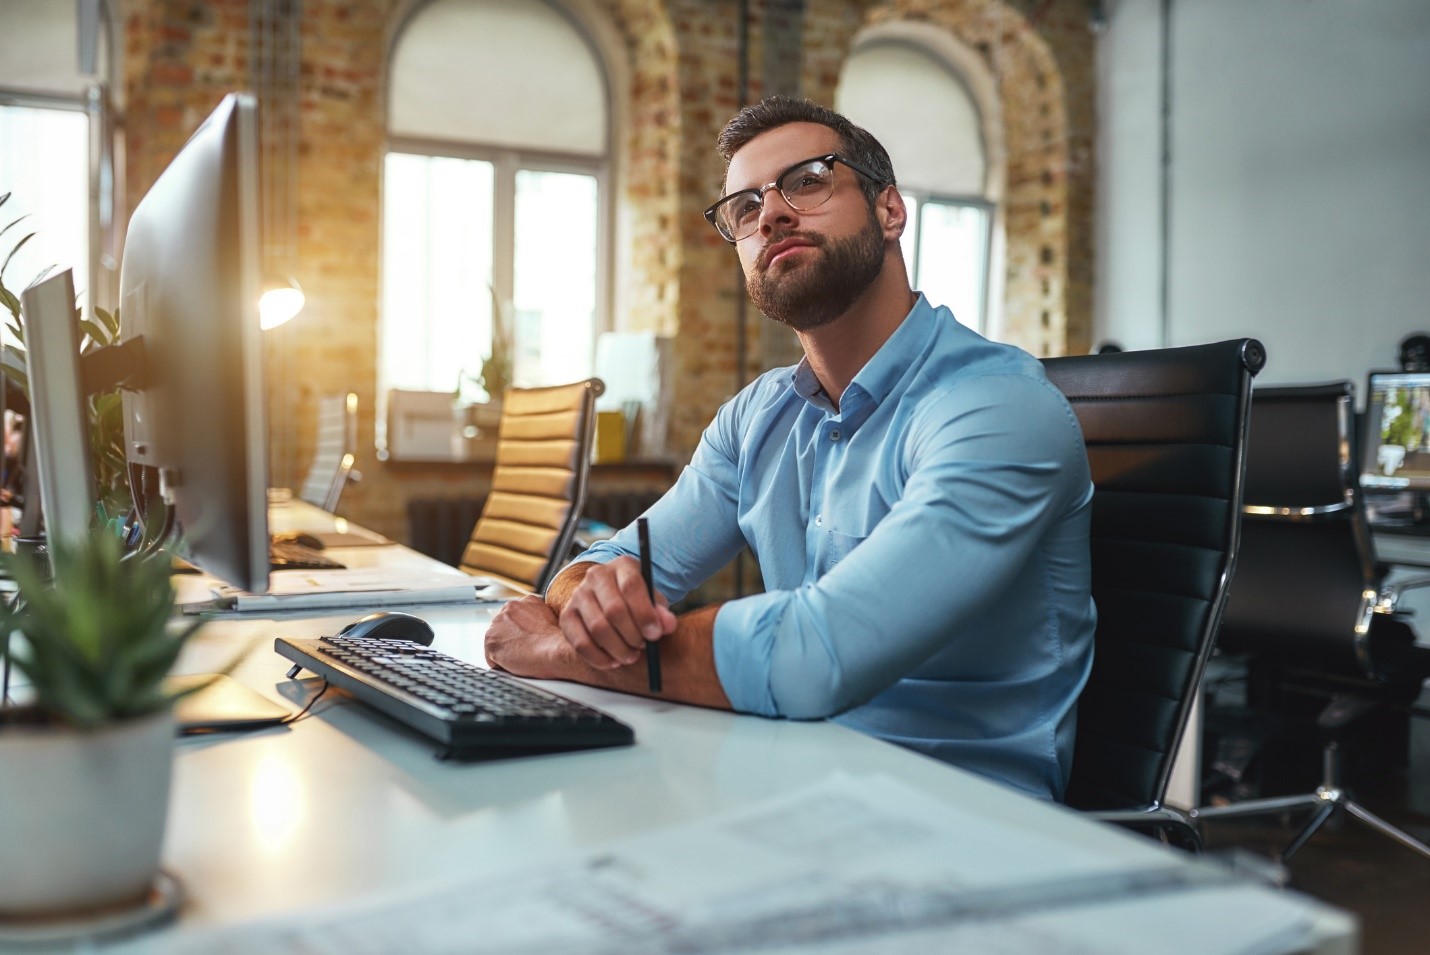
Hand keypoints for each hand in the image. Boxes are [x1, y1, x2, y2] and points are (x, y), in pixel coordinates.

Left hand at [484, 595, 570, 677]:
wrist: (557, 650)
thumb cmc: (560, 641)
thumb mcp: (554, 620)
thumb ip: (540, 618)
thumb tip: (536, 629)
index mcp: (527, 601)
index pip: (516, 618)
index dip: (522, 633)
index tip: (530, 641)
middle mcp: (509, 608)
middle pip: (504, 629)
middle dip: (512, 640)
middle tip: (527, 650)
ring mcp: (498, 624)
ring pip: (497, 643)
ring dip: (507, 652)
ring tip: (524, 658)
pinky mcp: (491, 641)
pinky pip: (492, 659)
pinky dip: (502, 665)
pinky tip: (517, 664)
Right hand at [559, 556, 676, 669]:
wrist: (613, 596)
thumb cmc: (637, 599)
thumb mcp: (653, 600)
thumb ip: (662, 612)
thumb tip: (668, 624)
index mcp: (622, 565)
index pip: (631, 587)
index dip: (644, 614)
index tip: (655, 634)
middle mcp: (596, 576)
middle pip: (614, 609)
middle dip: (632, 634)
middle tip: (643, 647)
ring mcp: (578, 594)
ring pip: (597, 628)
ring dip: (618, 648)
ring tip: (631, 655)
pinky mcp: (567, 615)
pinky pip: (579, 643)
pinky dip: (598, 658)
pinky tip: (613, 662)